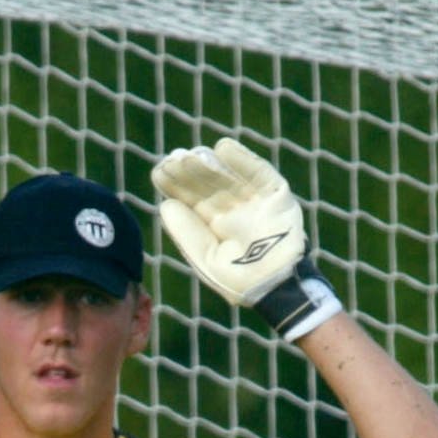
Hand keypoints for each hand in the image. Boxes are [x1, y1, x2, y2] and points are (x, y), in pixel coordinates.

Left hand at [152, 139, 341, 339]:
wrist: (278, 289)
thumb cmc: (241, 282)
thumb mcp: (208, 259)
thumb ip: (187, 234)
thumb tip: (165, 205)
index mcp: (217, 224)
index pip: (193, 199)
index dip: (177, 185)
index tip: (159, 172)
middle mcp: (235, 209)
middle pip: (209, 184)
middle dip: (191, 171)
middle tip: (173, 158)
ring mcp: (256, 201)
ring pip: (230, 177)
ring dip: (211, 164)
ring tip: (191, 156)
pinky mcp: (277, 196)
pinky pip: (260, 174)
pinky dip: (244, 161)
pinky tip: (223, 148)